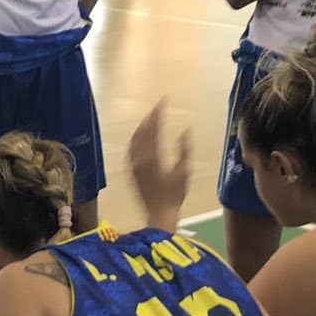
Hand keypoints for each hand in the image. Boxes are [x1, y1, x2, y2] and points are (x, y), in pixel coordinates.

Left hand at [127, 98, 193, 232]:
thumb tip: (185, 130)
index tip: (163, 101)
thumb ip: (184, 149)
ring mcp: (133, 165)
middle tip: (157, 107)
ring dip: (141, 127)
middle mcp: (139, 159)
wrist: (158, 214)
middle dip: (149, 118)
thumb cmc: (175, 195)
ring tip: (148, 119)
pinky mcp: (130, 172)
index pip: (154, 128)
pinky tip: (139, 138)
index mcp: (153, 156)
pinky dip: (135, 139)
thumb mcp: (184, 171)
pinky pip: (130, 150)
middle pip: (142, 132)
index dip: (158, 113)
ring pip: (134, 140)